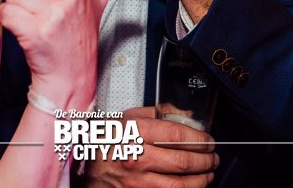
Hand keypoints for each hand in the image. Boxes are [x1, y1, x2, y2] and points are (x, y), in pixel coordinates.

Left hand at [0, 0, 149, 108]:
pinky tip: (26, 34)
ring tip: (37, 26)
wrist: (71, 75)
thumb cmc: (80, 34)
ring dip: (18, 13)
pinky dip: (8, 24)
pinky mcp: (36, 29)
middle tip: (46, 17)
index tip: (54, 0)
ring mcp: (54, 10)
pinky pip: (4, 12)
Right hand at [81, 106, 217, 187]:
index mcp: (134, 132)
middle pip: (183, 162)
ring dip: (202, 181)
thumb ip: (157, 112)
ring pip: (180, 186)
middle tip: (213, 158)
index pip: (177, 135)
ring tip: (209, 174)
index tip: (208, 140)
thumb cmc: (103, 141)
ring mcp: (136, 182)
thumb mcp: (125, 117)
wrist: (79, 167)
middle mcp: (136, 158)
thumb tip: (187, 116)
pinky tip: (192, 186)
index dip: (200, 139)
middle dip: (206, 161)